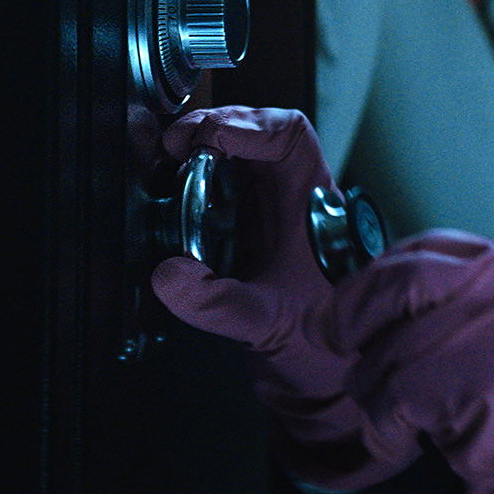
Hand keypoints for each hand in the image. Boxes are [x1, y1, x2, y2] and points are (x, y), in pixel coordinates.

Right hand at [148, 106, 420, 490]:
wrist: (327, 369)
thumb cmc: (316, 341)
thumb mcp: (267, 325)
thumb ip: (219, 304)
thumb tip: (169, 274)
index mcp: (312, 204)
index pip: (291, 136)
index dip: (251, 125)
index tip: (211, 139)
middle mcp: (291, 195)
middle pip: (257, 130)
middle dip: (213, 127)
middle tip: (174, 147)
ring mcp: (267, 206)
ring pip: (237, 151)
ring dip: (200, 147)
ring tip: (167, 162)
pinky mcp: (245, 223)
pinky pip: (218, 182)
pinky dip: (191, 177)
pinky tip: (169, 189)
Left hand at [337, 230, 493, 493]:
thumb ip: (453, 302)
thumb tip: (364, 295)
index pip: (425, 248)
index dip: (374, 275)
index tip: (347, 302)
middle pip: (396, 285)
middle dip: (349, 314)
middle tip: (330, 337)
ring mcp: (489, 335)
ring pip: (385, 350)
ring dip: (373, 389)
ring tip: (399, 413)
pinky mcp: (468, 386)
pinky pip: (391, 400)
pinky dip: (385, 428)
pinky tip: (405, 439)